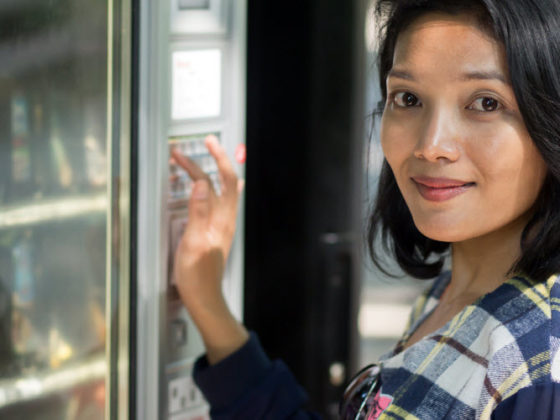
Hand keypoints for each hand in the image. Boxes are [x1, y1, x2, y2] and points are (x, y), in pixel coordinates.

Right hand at [172, 135, 248, 363]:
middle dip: (214, 160)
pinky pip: (220, 202)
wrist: (204, 297)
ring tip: (202, 158)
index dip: (216, 159)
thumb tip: (202, 183)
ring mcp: (223, 224)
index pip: (225, 180)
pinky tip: (214, 188)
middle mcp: (226, 219)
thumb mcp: (194, 242)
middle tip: (201, 144)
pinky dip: (214, 187)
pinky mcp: (216, 230)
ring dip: (212, 171)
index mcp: (222, 219)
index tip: (204, 144)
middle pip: (226, 181)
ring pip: (223, 190)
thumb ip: (198, 212)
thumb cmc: (197, 275)